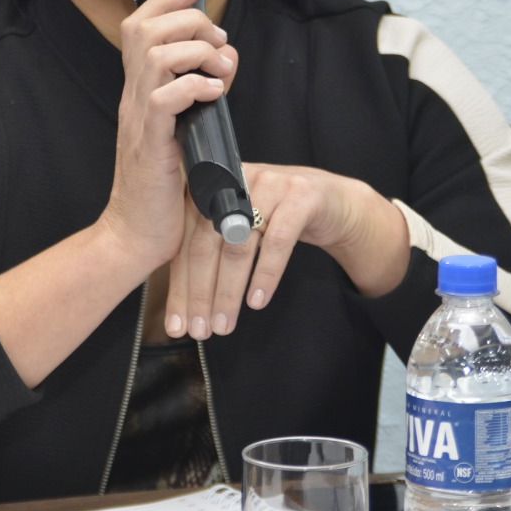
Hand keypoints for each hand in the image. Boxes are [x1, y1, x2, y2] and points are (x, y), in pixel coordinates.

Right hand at [98, 0, 238, 269]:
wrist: (135, 234)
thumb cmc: (163, 186)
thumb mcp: (182, 129)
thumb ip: (200, 93)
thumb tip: (226, 60)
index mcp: (138, 90)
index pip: (138, 25)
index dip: (165, 0)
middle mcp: (132, 97)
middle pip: (146, 29)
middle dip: (190, 22)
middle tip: (217, 44)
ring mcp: (138, 119)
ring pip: (158, 56)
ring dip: (198, 52)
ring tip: (219, 72)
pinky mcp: (151, 143)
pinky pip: (166, 97)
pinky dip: (196, 86)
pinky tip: (215, 94)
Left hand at [164, 163, 409, 338]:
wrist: (333, 202)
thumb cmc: (277, 220)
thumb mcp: (240, 228)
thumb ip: (211, 250)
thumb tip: (183, 307)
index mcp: (212, 187)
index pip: (185, 240)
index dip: (180, 285)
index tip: (177, 325)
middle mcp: (236, 180)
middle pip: (207, 241)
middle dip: (201, 292)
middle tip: (201, 330)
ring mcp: (269, 184)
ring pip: (240, 244)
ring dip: (229, 290)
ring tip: (225, 323)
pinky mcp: (301, 196)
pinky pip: (278, 241)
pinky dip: (265, 274)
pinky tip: (257, 301)